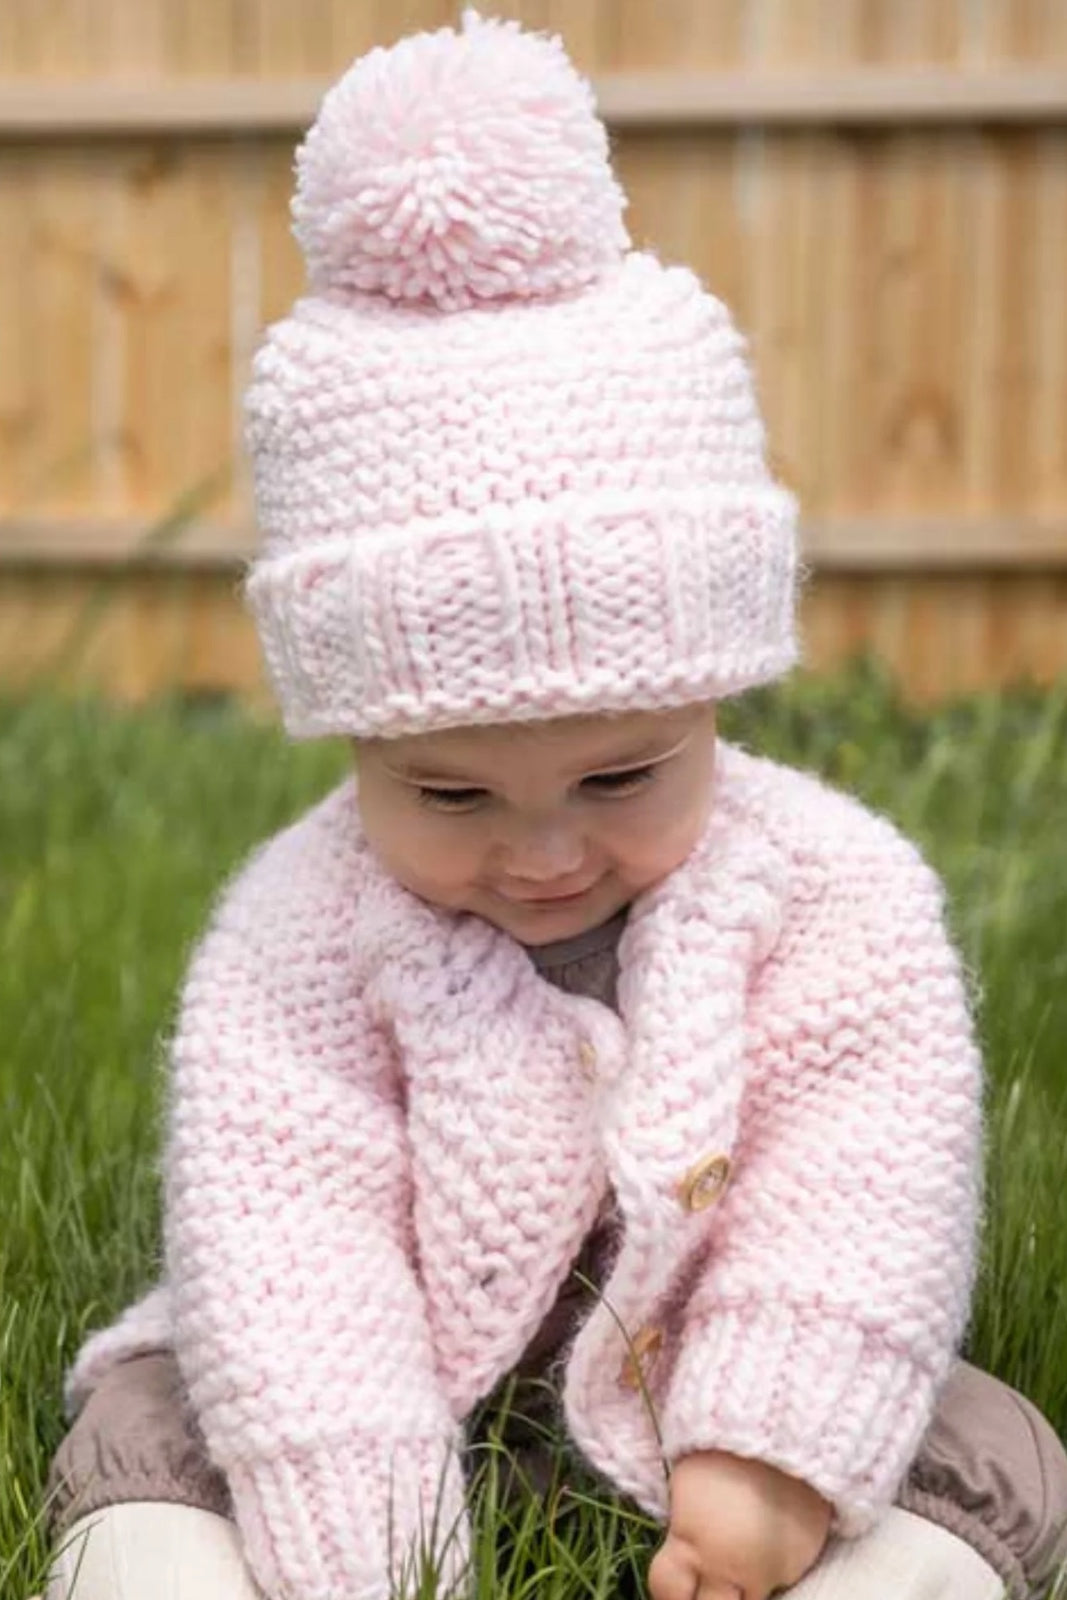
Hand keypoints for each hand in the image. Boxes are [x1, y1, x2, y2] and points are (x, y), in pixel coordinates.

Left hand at [648, 1449, 832, 1599]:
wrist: (787, 1427)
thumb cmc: (724, 1445)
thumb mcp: (688, 1483)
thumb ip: (684, 1529)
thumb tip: (681, 1554)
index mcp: (693, 1542)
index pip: (667, 1591)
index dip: (668, 1590)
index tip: (674, 1581)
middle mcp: (731, 1567)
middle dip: (703, 1598)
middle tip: (705, 1581)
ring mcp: (769, 1571)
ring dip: (740, 1590)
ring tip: (736, 1565)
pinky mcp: (801, 1564)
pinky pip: (780, 1581)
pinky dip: (770, 1572)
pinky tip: (766, 1546)